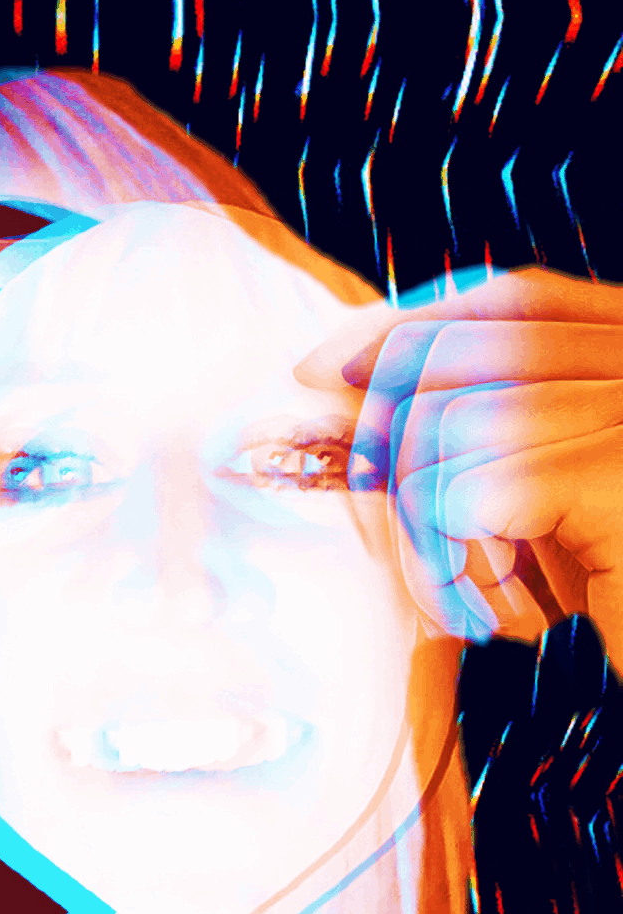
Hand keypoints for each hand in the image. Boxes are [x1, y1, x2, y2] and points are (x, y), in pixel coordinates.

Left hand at [295, 266, 622, 673]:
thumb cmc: (622, 597)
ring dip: (426, 528)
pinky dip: (447, 563)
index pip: (518, 297)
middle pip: (464, 352)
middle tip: (379, 505)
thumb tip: (335, 376)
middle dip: (386, 429)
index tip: (320, 367)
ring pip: (446, 427)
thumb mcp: (555, 502)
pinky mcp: (618, 473)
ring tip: (474, 595)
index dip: (409, 326)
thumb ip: (486, 430)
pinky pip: (461, 493)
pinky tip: (493, 615)